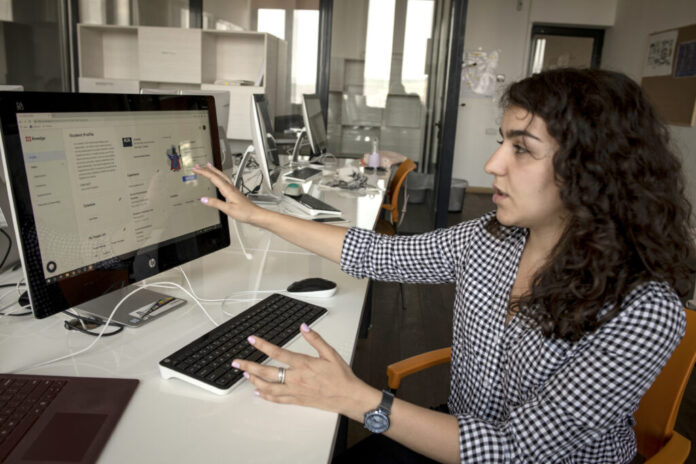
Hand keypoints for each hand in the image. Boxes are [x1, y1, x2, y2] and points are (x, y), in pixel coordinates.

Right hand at [192, 163, 261, 223]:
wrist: (255, 214)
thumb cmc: (245, 212)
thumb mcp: (228, 209)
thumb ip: (215, 203)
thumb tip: (204, 199)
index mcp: (228, 190)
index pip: (213, 178)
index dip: (204, 172)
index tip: (195, 169)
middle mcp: (231, 187)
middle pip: (218, 174)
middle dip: (207, 169)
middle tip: (198, 165)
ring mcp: (233, 189)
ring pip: (222, 176)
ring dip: (214, 171)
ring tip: (208, 167)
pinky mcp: (234, 193)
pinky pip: (225, 181)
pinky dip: (219, 177)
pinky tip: (218, 180)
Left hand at [233, 323, 377, 419]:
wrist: (349, 396)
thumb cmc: (341, 376)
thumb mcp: (330, 353)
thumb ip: (315, 339)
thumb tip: (304, 327)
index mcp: (304, 364)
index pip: (278, 353)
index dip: (263, 345)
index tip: (252, 340)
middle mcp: (296, 378)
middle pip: (267, 372)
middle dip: (249, 366)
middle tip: (236, 363)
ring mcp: (295, 391)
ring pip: (268, 387)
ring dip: (254, 380)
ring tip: (245, 375)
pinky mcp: (297, 400)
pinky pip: (277, 399)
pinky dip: (265, 395)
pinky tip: (258, 392)